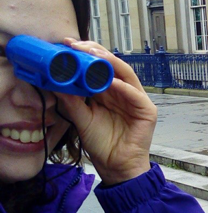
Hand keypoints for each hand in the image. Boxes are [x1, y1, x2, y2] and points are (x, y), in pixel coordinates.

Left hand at [54, 38, 155, 185]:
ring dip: (109, 63)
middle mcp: (123, 92)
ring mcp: (136, 99)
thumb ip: (72, 101)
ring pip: (125, 74)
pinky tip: (111, 81)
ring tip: (93, 54)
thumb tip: (55, 83)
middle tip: (76, 45)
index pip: (98, 68)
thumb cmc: (103, 144)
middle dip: (95, 53)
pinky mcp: (147, 110)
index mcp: (108, 92)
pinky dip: (123, 87)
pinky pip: (135, 94)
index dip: (84, 56)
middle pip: (112, 66)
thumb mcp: (82, 119)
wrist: (117, 167)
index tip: (65, 46)